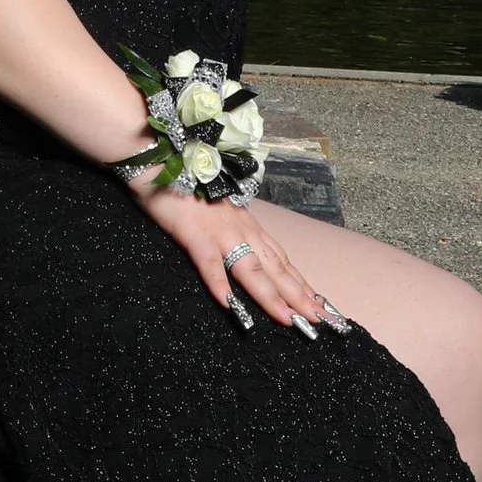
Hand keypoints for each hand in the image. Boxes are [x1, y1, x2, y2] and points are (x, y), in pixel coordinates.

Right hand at [131, 180, 334, 333]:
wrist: (162, 161)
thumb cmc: (188, 187)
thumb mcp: (220, 212)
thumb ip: (234, 232)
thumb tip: (245, 253)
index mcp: (248, 226)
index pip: (280, 259)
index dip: (300, 283)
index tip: (318, 304)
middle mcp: (242, 230)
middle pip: (275, 268)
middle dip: (299, 296)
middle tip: (320, 320)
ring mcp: (220, 233)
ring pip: (251, 269)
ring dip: (271, 295)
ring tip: (288, 319)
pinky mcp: (194, 234)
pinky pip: (209, 263)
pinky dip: (220, 283)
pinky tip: (229, 304)